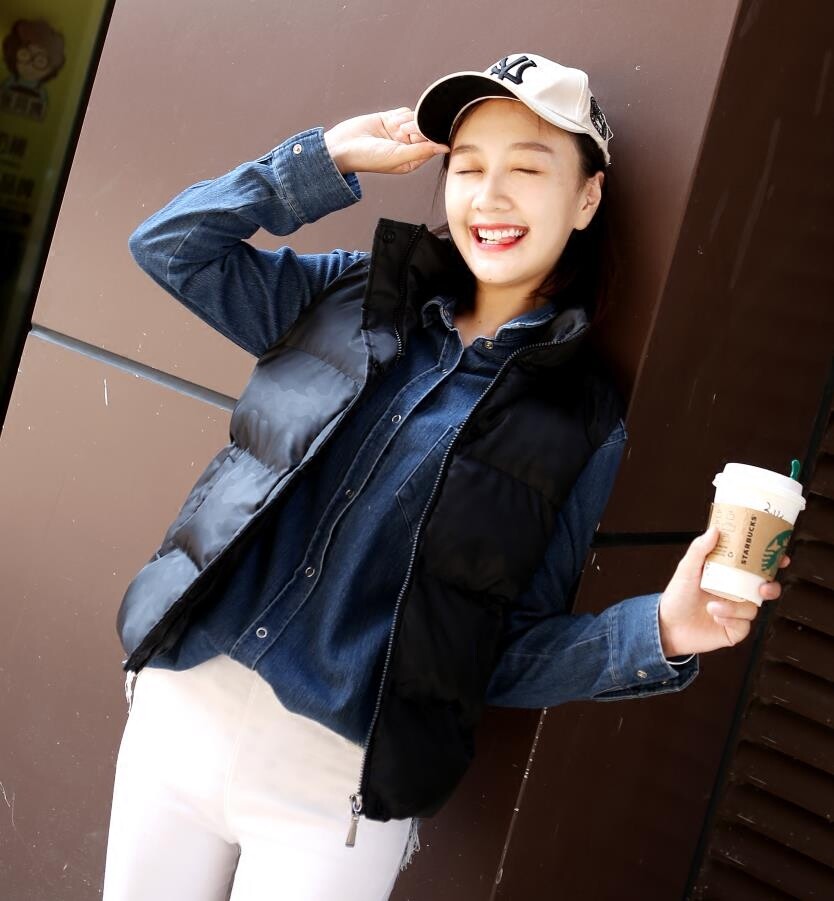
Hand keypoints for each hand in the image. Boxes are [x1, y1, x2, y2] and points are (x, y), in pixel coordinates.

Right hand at [324, 107, 448, 175]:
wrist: (343, 146)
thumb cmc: (368, 158)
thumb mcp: (398, 157)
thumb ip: (423, 151)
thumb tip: (446, 148)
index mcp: (412, 161)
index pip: (431, 145)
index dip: (427, 137)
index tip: (415, 137)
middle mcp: (407, 147)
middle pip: (425, 130)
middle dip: (416, 128)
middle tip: (401, 132)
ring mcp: (399, 133)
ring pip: (416, 118)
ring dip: (406, 120)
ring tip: (392, 129)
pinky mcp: (390, 120)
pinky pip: (405, 111)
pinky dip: (398, 115)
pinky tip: (388, 122)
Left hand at [657, 525, 791, 656]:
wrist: (667, 626)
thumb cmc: (677, 596)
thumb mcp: (686, 569)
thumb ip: (699, 550)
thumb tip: (715, 530)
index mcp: (728, 576)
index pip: (755, 567)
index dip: (771, 562)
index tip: (781, 557)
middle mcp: (736, 593)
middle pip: (764, 588)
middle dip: (770, 587)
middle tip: (762, 587)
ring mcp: (737, 612)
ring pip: (753, 607)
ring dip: (735, 607)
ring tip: (712, 606)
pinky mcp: (735, 630)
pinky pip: (744, 625)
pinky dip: (730, 620)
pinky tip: (715, 617)